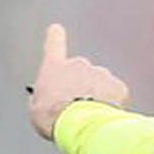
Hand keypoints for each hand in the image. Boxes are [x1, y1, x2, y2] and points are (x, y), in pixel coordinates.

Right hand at [27, 24, 129, 140]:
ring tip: (89, 117)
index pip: (54, 44)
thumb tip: (47, 100)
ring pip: (100, 85)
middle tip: (77, 109)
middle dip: (81, 87)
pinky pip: (115, 95)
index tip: (56, 30)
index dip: (55, 37)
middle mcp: (79, 64)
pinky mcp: (117, 86)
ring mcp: (100, 73)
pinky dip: (112, 106)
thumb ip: (43, 98)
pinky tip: (103, 118)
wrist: (79, 124)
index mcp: (55, 67)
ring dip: (97, 97)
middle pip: (81, 73)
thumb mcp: (36, 109)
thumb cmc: (53, 117)